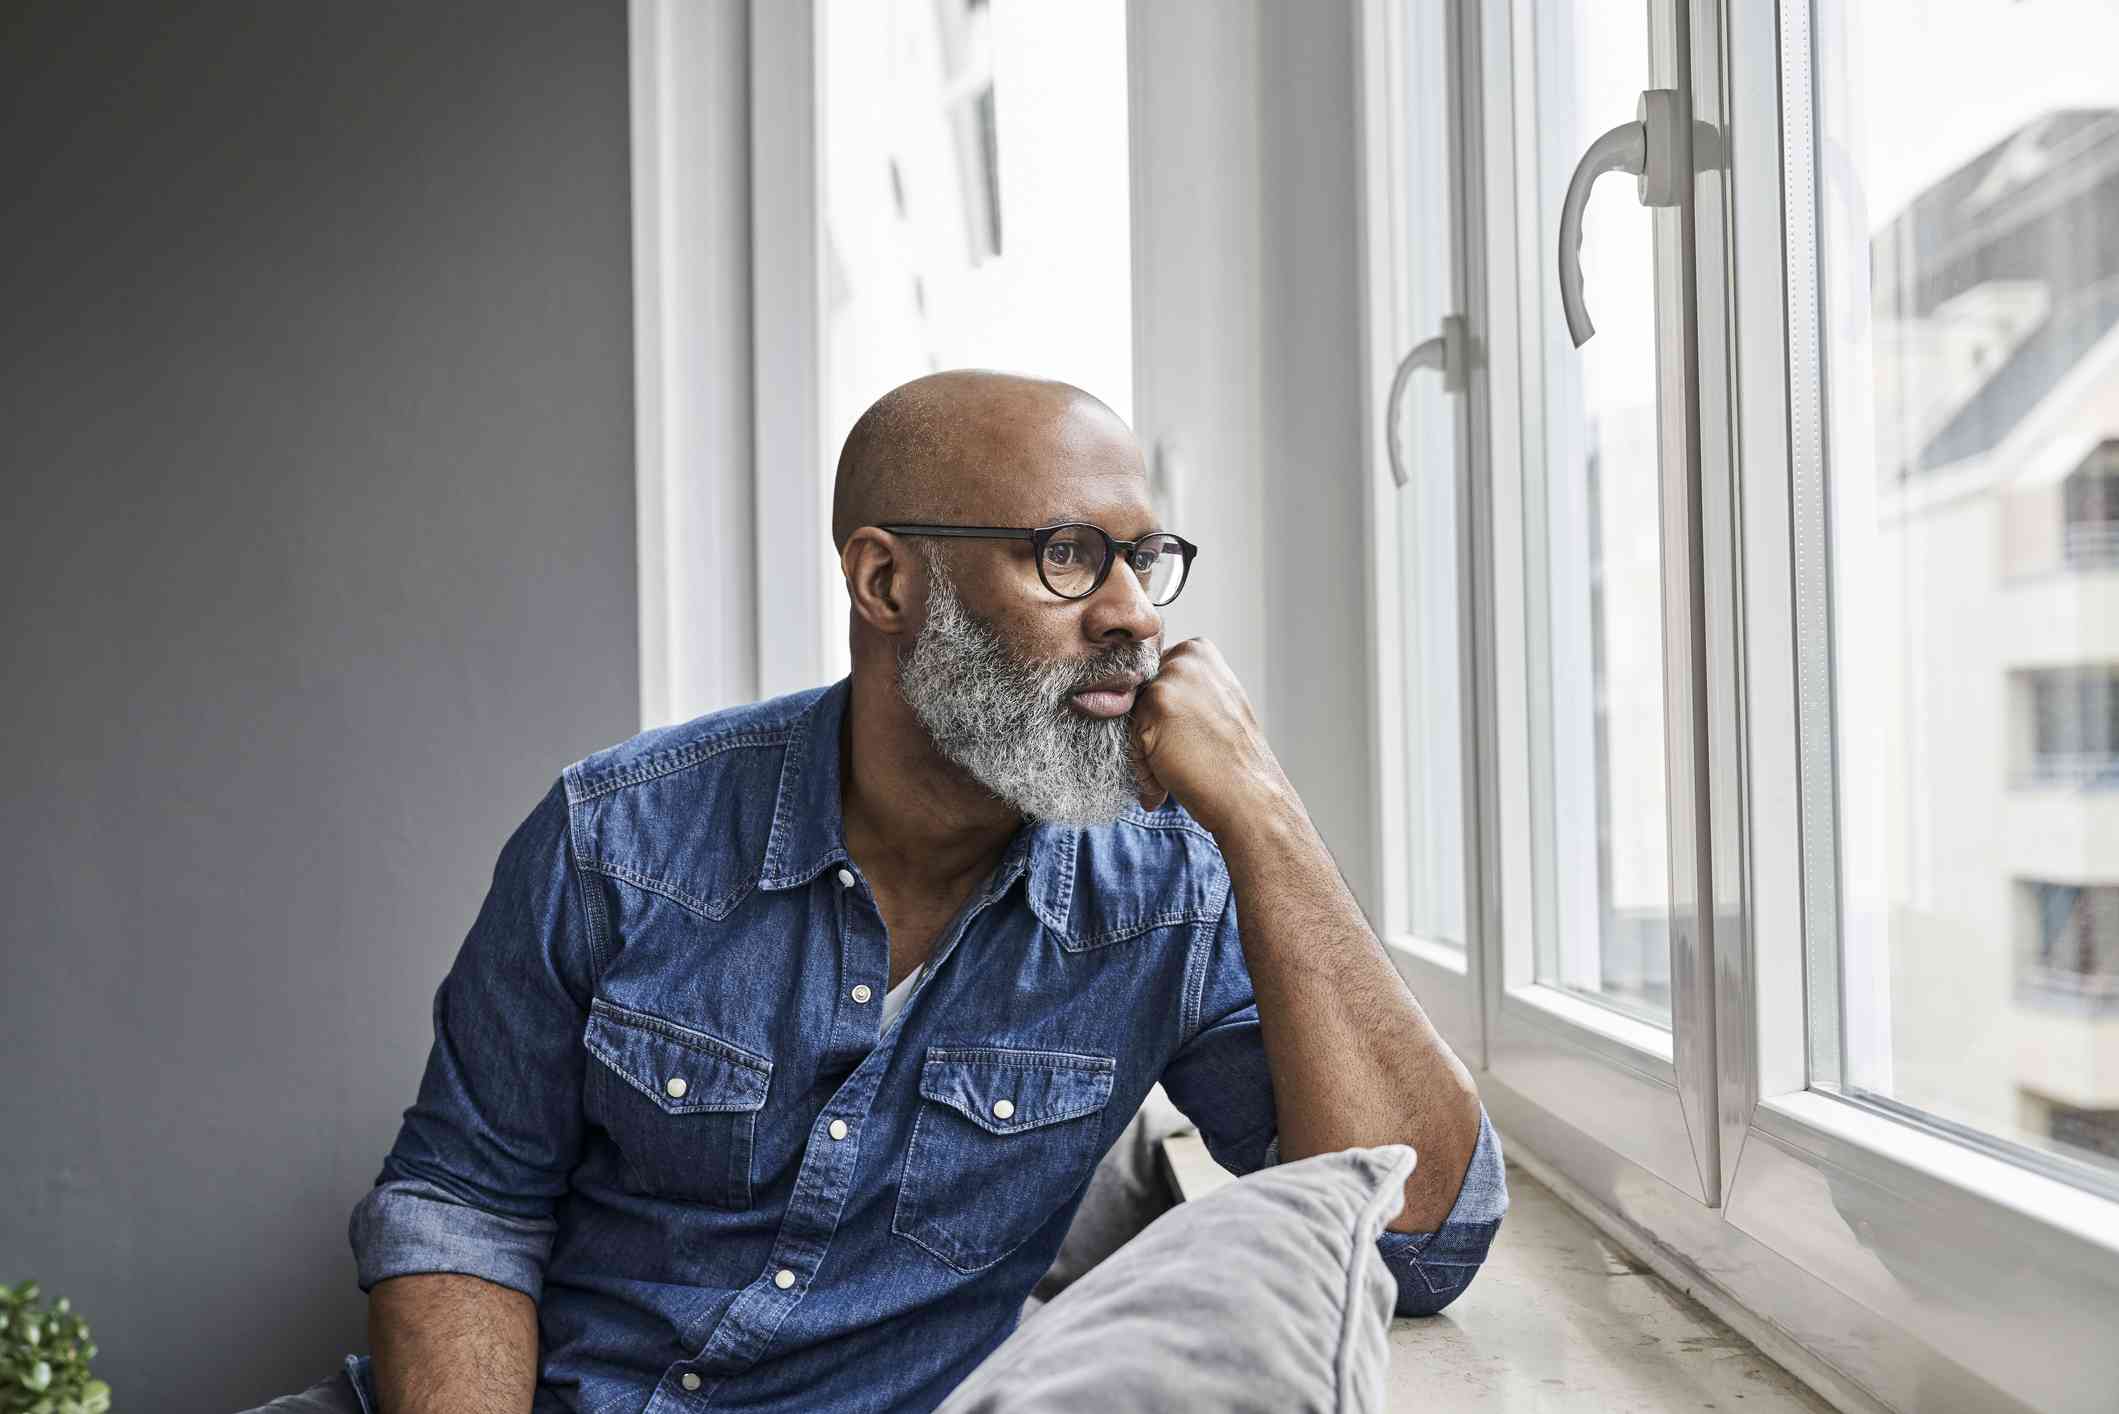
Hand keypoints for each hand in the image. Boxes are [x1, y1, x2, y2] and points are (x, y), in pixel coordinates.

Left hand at [1128, 638, 1295, 836]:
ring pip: (1131, 720)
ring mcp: (1170, 677)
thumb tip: (1136, 696)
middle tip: (1180, 757)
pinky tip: (1168, 777)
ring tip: (1175, 770)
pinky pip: (1129, 739)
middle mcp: (1185, 657)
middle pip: (1137, 696)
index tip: (1180, 738)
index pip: (1152, 679)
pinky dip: (1143, 766)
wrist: (1248, 793)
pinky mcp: (1156, 703)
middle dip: (1149, 731)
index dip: (1160, 715)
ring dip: (1145, 752)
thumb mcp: (1214, 703)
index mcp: (1200, 651)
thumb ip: (1182, 689)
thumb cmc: (1230, 758)